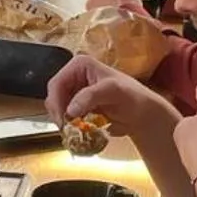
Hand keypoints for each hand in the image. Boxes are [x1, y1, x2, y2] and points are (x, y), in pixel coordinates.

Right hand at [45, 52, 165, 135]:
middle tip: (66, 129)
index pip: (57, 83)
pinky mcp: (78, 107)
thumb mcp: (114, 91)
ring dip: (63, 121)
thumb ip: (91, 96)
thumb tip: (70, 110)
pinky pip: (65, 117)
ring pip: (58, 109)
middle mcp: (74, 76)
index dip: (56, 102)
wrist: (142, 114)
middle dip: (59, 113)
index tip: (63, 119)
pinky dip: (69, 126)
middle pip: (54, 96)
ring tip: (74, 131)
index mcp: (80, 65)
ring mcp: (75, 92)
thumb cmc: (132, 97)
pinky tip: (78, 131)